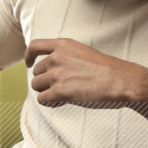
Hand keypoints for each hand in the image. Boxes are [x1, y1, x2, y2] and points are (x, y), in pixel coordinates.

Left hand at [25, 38, 141, 108]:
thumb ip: (65, 55)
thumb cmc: (106, 68)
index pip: (34, 46)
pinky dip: (49, 102)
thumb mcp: (82, 52)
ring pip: (37, 86)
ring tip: (60, 94)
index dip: (28, 56)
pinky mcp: (59, 91)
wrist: (119, 79)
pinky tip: (60, 102)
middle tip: (58, 87)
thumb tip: (51, 69)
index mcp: (63, 45)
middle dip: (44, 80)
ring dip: (45, 91)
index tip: (28, 64)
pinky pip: (42, 99)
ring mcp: (57, 74)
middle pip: (36, 71)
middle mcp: (56, 57)